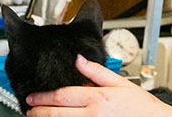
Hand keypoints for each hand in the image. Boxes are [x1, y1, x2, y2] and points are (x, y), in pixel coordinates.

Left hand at [26, 54, 171, 115]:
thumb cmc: (141, 107)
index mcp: (98, 98)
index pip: (63, 96)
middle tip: (29, 109)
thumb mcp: (121, 83)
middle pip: (57, 113)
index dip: (44, 97)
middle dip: (39, 111)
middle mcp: (93, 115)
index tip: (33, 98)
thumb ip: (97, 72)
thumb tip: (79, 60)